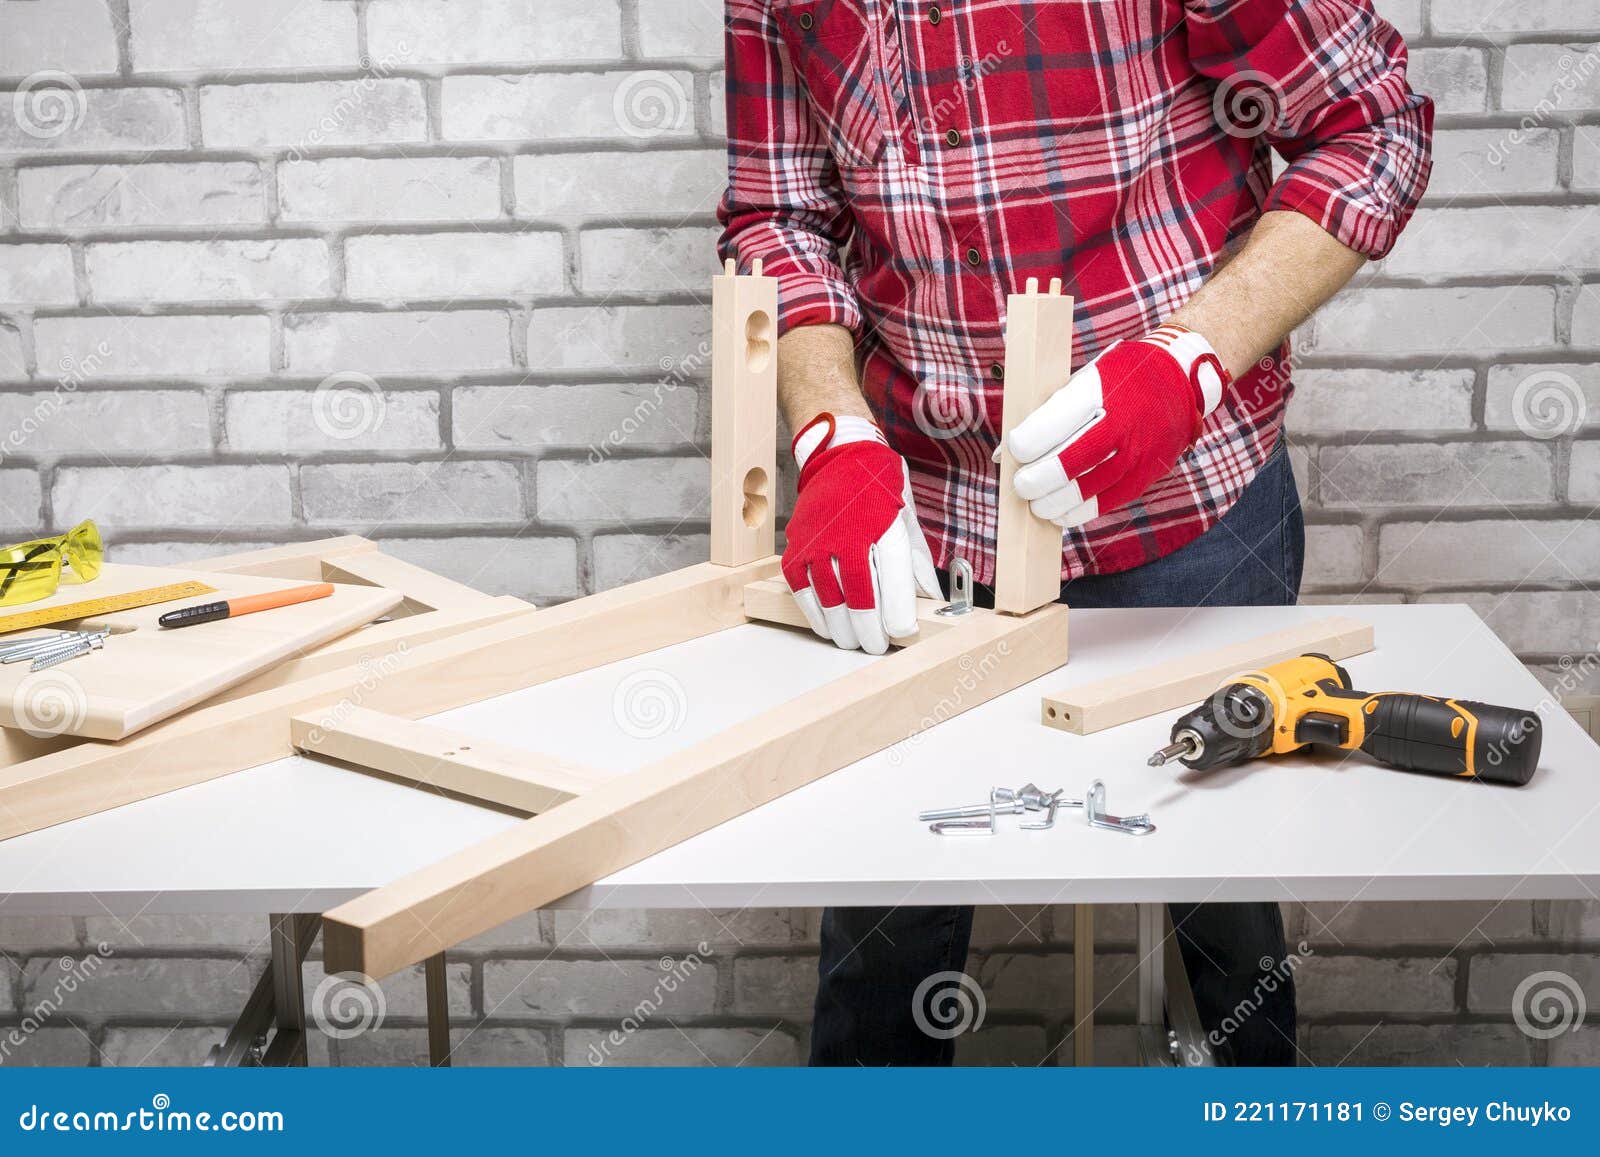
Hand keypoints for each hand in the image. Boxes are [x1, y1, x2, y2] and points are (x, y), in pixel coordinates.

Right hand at [781, 413, 941, 654]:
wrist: (840, 456)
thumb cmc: (880, 488)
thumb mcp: (908, 518)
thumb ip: (918, 563)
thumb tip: (932, 599)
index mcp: (884, 523)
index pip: (892, 575)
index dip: (897, 610)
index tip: (902, 631)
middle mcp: (849, 531)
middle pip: (859, 594)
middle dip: (869, 629)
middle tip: (876, 645)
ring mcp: (819, 539)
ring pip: (829, 597)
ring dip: (841, 627)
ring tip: (853, 641)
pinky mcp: (797, 545)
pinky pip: (802, 588)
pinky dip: (815, 613)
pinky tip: (827, 626)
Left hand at [1002, 324, 1229, 527]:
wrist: (1180, 379)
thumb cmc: (1120, 377)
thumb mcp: (1085, 377)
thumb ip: (1047, 413)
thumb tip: (1005, 454)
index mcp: (1101, 390)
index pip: (1057, 421)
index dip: (1029, 441)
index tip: (1015, 450)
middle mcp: (1122, 422)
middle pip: (1071, 461)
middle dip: (1038, 479)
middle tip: (1021, 485)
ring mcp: (1137, 452)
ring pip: (1088, 488)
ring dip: (1054, 501)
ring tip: (1036, 503)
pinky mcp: (1145, 475)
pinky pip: (1107, 501)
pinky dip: (1079, 512)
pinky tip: (1060, 513)